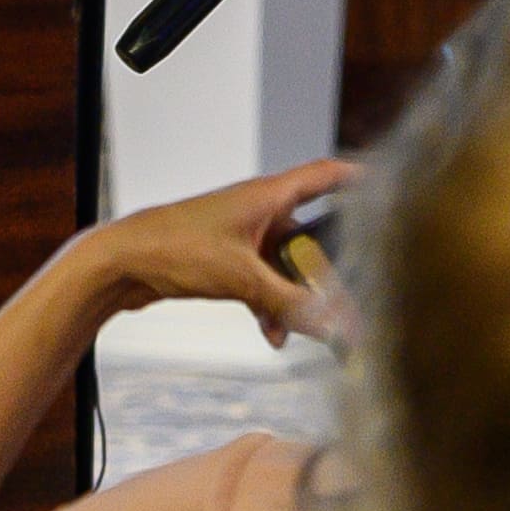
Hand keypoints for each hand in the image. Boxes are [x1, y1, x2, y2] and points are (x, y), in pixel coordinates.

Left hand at [76, 157, 355, 345]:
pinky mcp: (225, 262)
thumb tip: (337, 326)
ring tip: (308, 329)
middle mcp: (258, 211)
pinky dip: (270, 307)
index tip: (390, 185)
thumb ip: (292, 304)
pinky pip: (263, 284)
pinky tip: (271, 334)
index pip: (325, 176)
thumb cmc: (175, 248)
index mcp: (267, 196)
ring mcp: (242, 238)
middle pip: (311, 236)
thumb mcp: (243, 278)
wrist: (119, 264)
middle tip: (352, 298)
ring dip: (296, 298)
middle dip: (328, 270)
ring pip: (286, 268)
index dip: (358, 178)